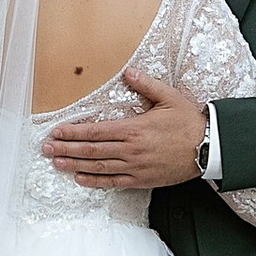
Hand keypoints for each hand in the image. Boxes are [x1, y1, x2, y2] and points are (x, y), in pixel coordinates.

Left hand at [45, 68, 206, 189]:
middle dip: (66, 149)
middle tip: (46, 149)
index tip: (56, 132)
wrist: (209, 148)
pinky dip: (95, 181)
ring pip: (98, 167)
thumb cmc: (189, 123)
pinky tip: (81, 179)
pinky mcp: (142, 179)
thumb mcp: (169, 97)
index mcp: (134, 128)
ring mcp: (135, 167)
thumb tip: (128, 72)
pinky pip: (113, 182)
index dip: (73, 132)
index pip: (95, 131)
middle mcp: (131, 150)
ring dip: (74, 165)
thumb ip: (146, 85)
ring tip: (56, 163)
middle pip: (91, 150)